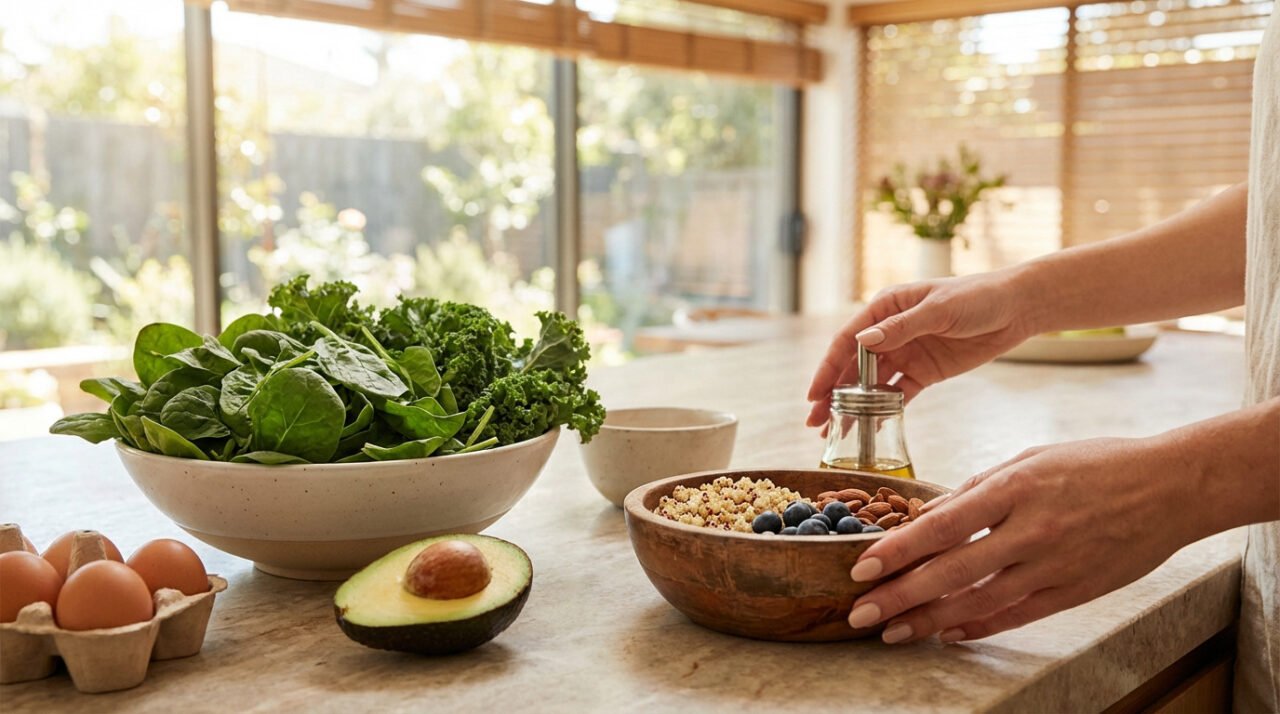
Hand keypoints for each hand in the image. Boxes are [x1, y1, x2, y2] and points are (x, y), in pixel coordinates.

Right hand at [806, 270, 1039, 426]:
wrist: (1017, 308)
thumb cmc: (977, 296)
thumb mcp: (939, 309)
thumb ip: (901, 327)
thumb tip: (863, 342)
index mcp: (886, 308)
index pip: (847, 341)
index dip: (827, 369)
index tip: (813, 395)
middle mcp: (890, 332)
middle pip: (852, 368)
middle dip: (832, 394)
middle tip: (814, 422)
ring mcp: (906, 353)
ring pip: (870, 385)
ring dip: (852, 407)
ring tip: (834, 431)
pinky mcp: (924, 372)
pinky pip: (897, 395)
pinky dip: (883, 411)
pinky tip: (869, 429)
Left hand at [844, 437, 1201, 643]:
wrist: (1172, 487)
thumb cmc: (1096, 463)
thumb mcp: (1030, 459)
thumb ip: (977, 489)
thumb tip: (930, 514)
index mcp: (1013, 489)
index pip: (941, 526)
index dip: (897, 550)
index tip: (862, 567)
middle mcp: (1030, 531)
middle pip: (950, 571)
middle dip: (899, 595)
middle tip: (860, 613)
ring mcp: (1053, 566)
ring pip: (978, 602)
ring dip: (929, 621)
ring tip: (893, 632)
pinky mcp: (1074, 591)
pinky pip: (1016, 615)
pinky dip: (978, 626)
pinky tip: (948, 634)